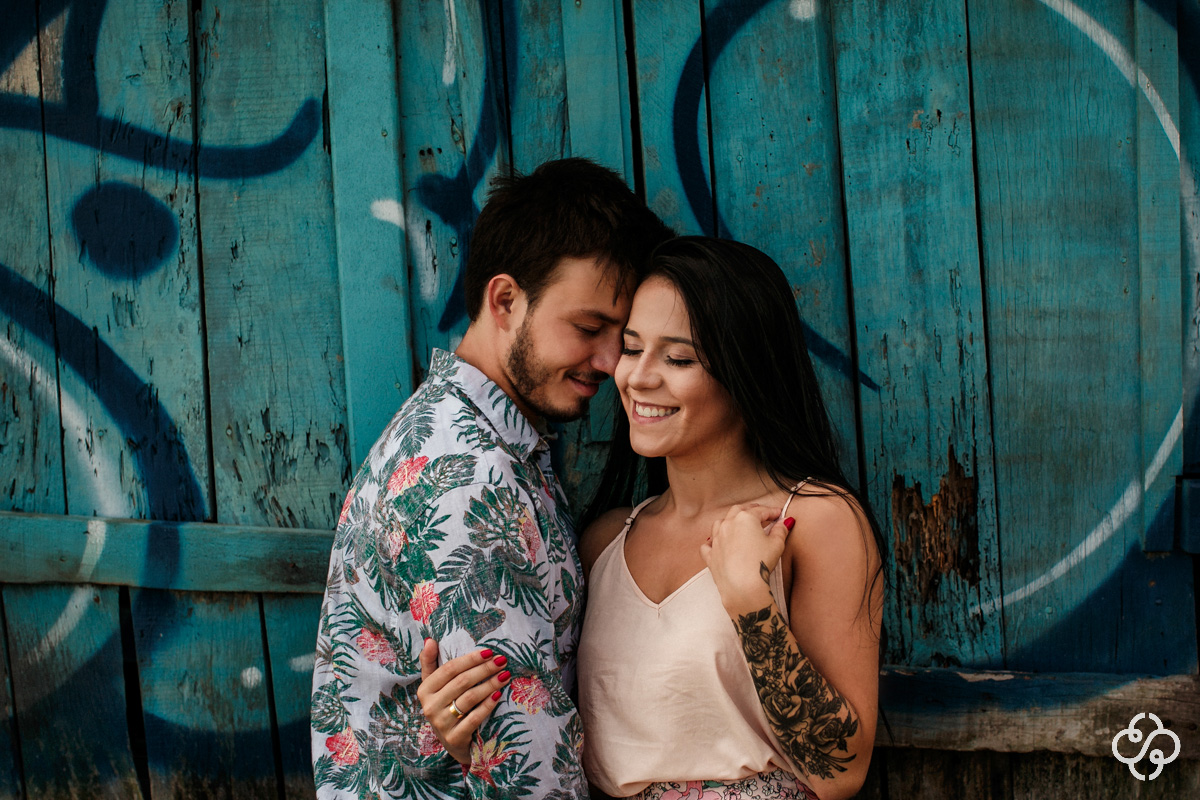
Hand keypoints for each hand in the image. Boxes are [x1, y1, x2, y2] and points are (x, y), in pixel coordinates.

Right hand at [416, 638, 510, 763]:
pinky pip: (474, 718)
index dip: (470, 659)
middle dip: (484, 669)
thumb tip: (429, 640)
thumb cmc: (445, 707)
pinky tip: (499, 695)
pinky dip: (488, 705)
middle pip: (461, 682)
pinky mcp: (454, 738)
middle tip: (502, 661)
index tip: (489, 652)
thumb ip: (430, 663)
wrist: (452, 742)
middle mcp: (430, 707)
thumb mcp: (434, 686)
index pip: (449, 669)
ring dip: (490, 684)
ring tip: (505, 675)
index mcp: (425, 690)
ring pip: (469, 698)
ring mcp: (441, 724)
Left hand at [700, 504, 791, 615]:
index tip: (778, 514)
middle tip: (760, 513)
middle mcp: (728, 524)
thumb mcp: (777, 544)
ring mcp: (716, 539)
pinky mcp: (710, 554)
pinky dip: (712, 541)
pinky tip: (716, 542)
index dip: (772, 511)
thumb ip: (781, 530)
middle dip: (750, 510)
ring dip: (730, 521)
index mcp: (745, 519)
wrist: (743, 585)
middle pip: (739, 511)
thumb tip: (784, 523)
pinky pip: (708, 544)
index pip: (761, 510)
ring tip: (737, 524)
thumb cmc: (760, 563)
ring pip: (721, 523)